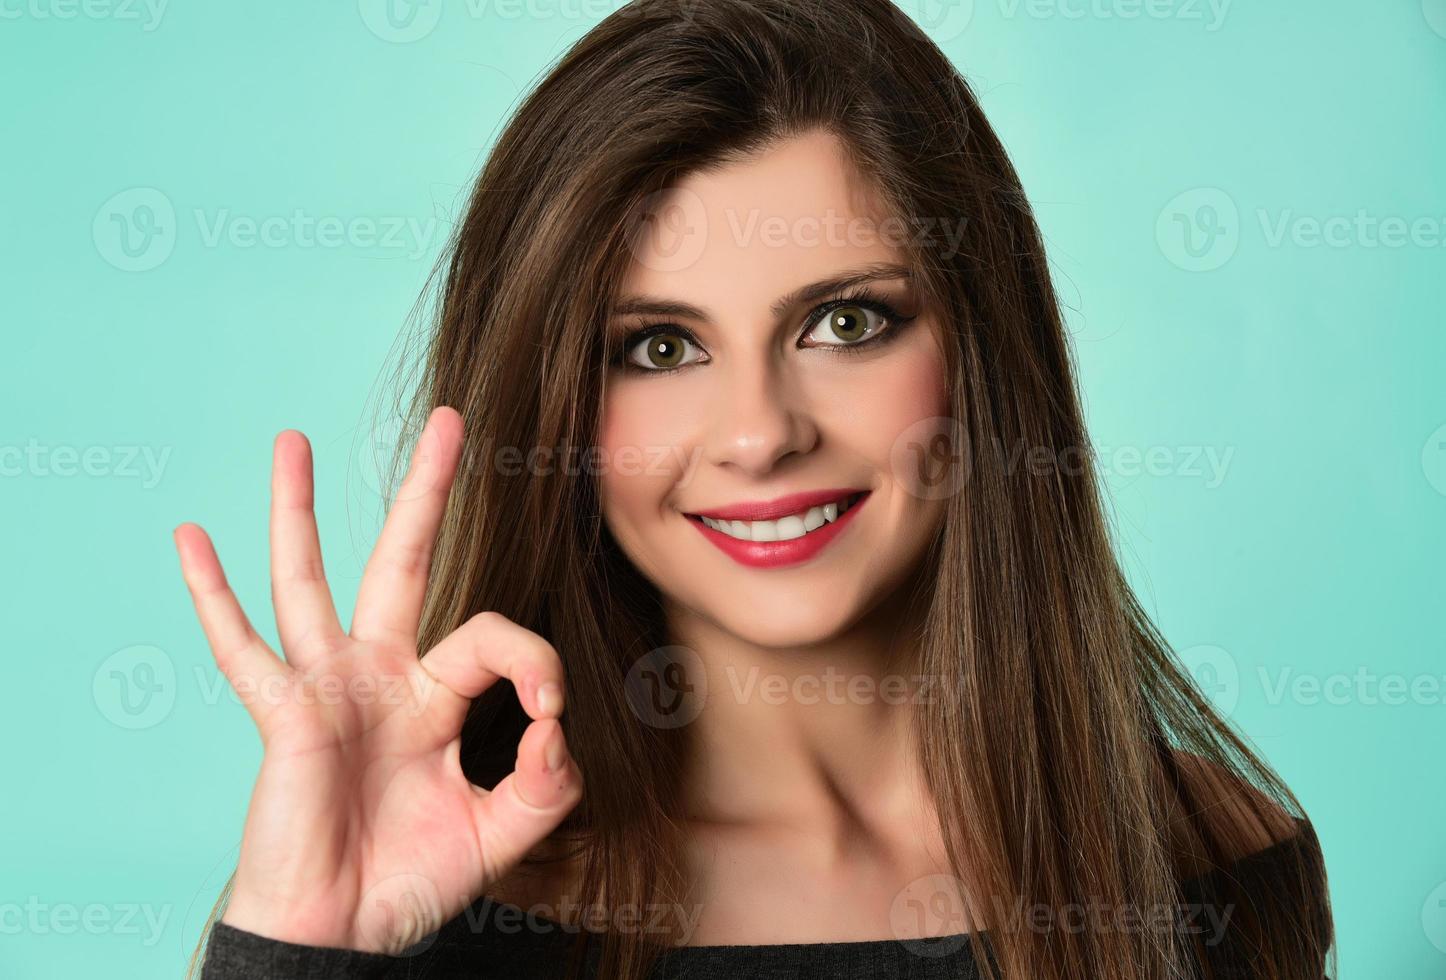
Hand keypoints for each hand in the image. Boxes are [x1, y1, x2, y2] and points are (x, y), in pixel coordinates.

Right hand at [173, 406, 582, 953]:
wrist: (341, 934)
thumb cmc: (409, 882)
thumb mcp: (501, 833)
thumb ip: (547, 782)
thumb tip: (555, 725)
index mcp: (436, 698)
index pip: (496, 638)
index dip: (535, 664)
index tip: (549, 716)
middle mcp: (382, 676)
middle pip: (404, 562)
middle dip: (426, 492)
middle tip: (450, 422)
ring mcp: (328, 687)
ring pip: (309, 581)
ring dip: (298, 510)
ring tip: (292, 439)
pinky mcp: (285, 713)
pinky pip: (241, 649)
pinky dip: (211, 595)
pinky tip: (190, 537)